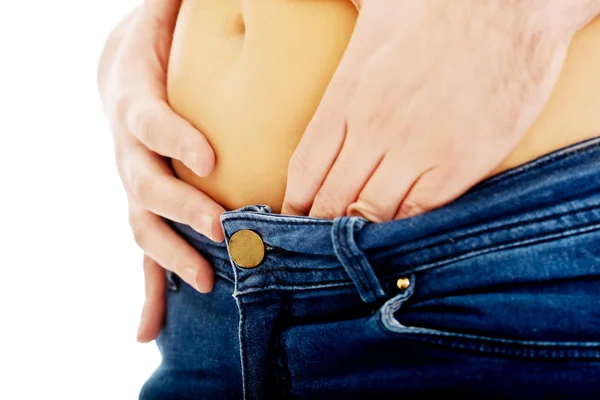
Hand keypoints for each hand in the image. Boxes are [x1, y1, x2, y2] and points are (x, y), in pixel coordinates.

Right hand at [98, 0, 223, 341]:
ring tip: (208, 281)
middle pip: (143, 185)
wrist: (126, 71)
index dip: (172, 137)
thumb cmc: (158, 45)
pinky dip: (148, 290)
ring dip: (170, 258)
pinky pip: (144, 249)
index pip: (146, 119)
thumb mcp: (163, 17)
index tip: (208, 156)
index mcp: (132, 97)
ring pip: (142, 226)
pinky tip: (150, 329)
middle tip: (221, 228)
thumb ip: (183, 6)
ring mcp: (134, 181)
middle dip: (181, 210)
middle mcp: (127, 147)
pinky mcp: (144, 204)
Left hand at [282, 0, 597, 221]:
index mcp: (346, 95)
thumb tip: (290, 26)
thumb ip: (340, 50)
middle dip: (322, 229)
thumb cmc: (436, 6)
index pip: (305, 168)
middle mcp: (374, 128)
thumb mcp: (369, 19)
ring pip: (371, 212)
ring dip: (360, 234)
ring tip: (355, 250)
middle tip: (321, 249)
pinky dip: (402, 230)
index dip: (296, 203)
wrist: (511, 3)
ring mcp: (416, 148)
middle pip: (332, 198)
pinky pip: (418, 213)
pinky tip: (396, 235)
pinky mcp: (459, 164)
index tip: (294, 222)